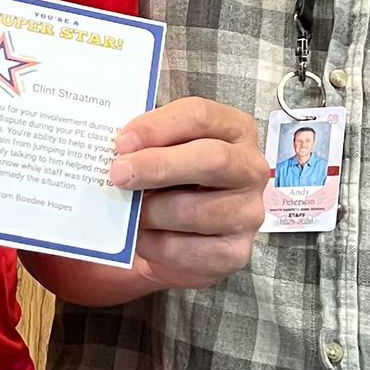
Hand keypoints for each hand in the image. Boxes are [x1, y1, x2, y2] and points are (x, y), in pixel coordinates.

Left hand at [108, 97, 269, 290]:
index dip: (158, 127)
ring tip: (127, 211)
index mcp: (235, 130)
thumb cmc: (173, 180)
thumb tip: (119, 151)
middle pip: (211, 160)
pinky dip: (151, 243)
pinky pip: (183, 249)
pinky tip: (139, 236)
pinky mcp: (234, 253)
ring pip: (192, 211)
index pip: (201, 116)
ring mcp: (248, 214)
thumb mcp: (164, 150)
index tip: (122, 142)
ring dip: (149, 211)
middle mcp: (250, 169)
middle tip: (118, 174)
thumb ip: (148, 143)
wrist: (184, 234)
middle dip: (158, 166)